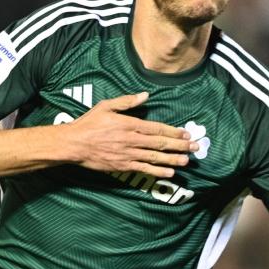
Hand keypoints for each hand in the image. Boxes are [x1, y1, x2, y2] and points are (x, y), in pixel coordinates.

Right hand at [61, 92, 197, 177]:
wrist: (73, 144)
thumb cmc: (89, 123)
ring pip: (155, 157)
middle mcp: (132, 140)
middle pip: (160, 143)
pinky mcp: (123, 166)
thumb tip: (145, 95)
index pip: (157, 128)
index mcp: (129, 124)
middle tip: (195, 147)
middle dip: (180, 146)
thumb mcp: (107, 106)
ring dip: (173, 159)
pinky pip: (144, 169)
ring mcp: (128, 154)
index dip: (174, 131)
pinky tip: (170, 172)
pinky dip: (158, 171)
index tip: (186, 134)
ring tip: (187, 161)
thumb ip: (127, 101)